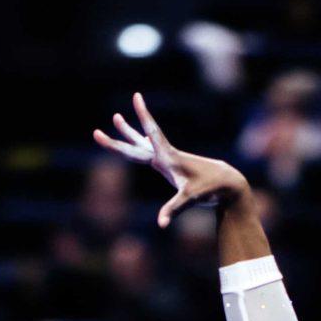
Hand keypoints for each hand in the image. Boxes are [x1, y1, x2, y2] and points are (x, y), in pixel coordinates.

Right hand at [92, 92, 248, 228]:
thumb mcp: (190, 199)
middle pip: (137, 143)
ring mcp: (166, 159)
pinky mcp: (168, 165)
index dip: (143, 115)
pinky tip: (135, 142)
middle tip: (96, 132)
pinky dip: (139, 146)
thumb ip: (173, 209)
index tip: (137, 97)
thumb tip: (161, 224)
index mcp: (169, 157)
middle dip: (118, 137)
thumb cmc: (209, 188)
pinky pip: (148, 153)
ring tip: (116, 117)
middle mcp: (165, 155)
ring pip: (141, 144)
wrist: (225, 182)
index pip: (152, 132)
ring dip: (128, 134)